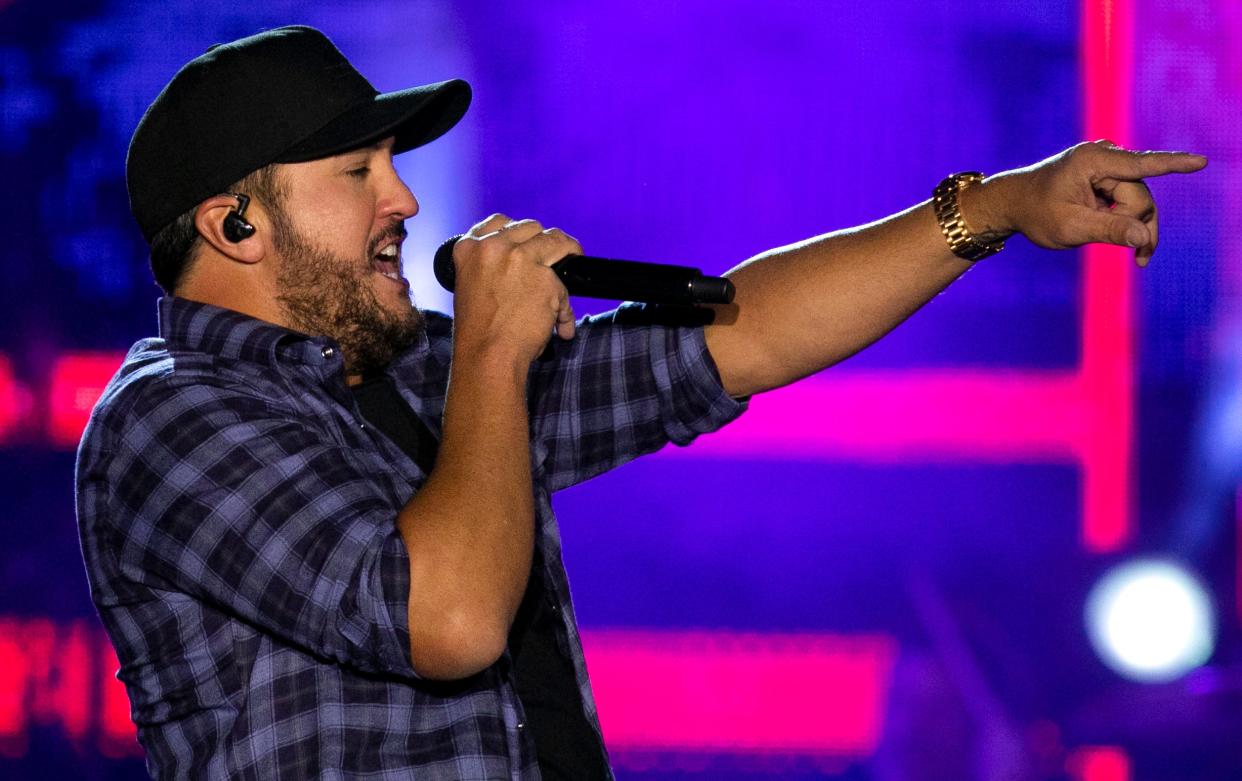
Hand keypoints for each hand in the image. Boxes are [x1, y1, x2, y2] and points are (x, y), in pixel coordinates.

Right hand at [449, 214, 581, 364]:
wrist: (487, 357)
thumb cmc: (478, 333)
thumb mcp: (471, 287)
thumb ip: (490, 267)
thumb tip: (520, 262)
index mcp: (469, 249)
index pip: (499, 222)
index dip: (519, 231)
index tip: (529, 240)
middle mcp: (494, 248)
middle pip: (531, 228)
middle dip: (545, 241)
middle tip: (556, 253)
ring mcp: (522, 260)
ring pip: (556, 240)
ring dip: (569, 250)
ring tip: (574, 259)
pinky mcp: (547, 278)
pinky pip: (566, 287)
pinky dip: (566, 309)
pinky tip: (561, 325)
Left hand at [966, 140, 1206, 265]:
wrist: (1013, 203)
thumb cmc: (1036, 213)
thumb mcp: (1070, 228)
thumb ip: (1109, 231)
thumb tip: (1145, 237)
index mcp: (1093, 161)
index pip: (1141, 166)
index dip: (1174, 166)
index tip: (1201, 163)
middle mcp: (1104, 156)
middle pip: (1140, 196)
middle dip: (1138, 226)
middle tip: (1139, 260)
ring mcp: (1107, 165)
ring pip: (1138, 201)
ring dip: (1134, 227)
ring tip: (1137, 258)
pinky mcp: (1107, 176)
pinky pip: (1129, 200)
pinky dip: (1128, 221)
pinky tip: (1131, 244)